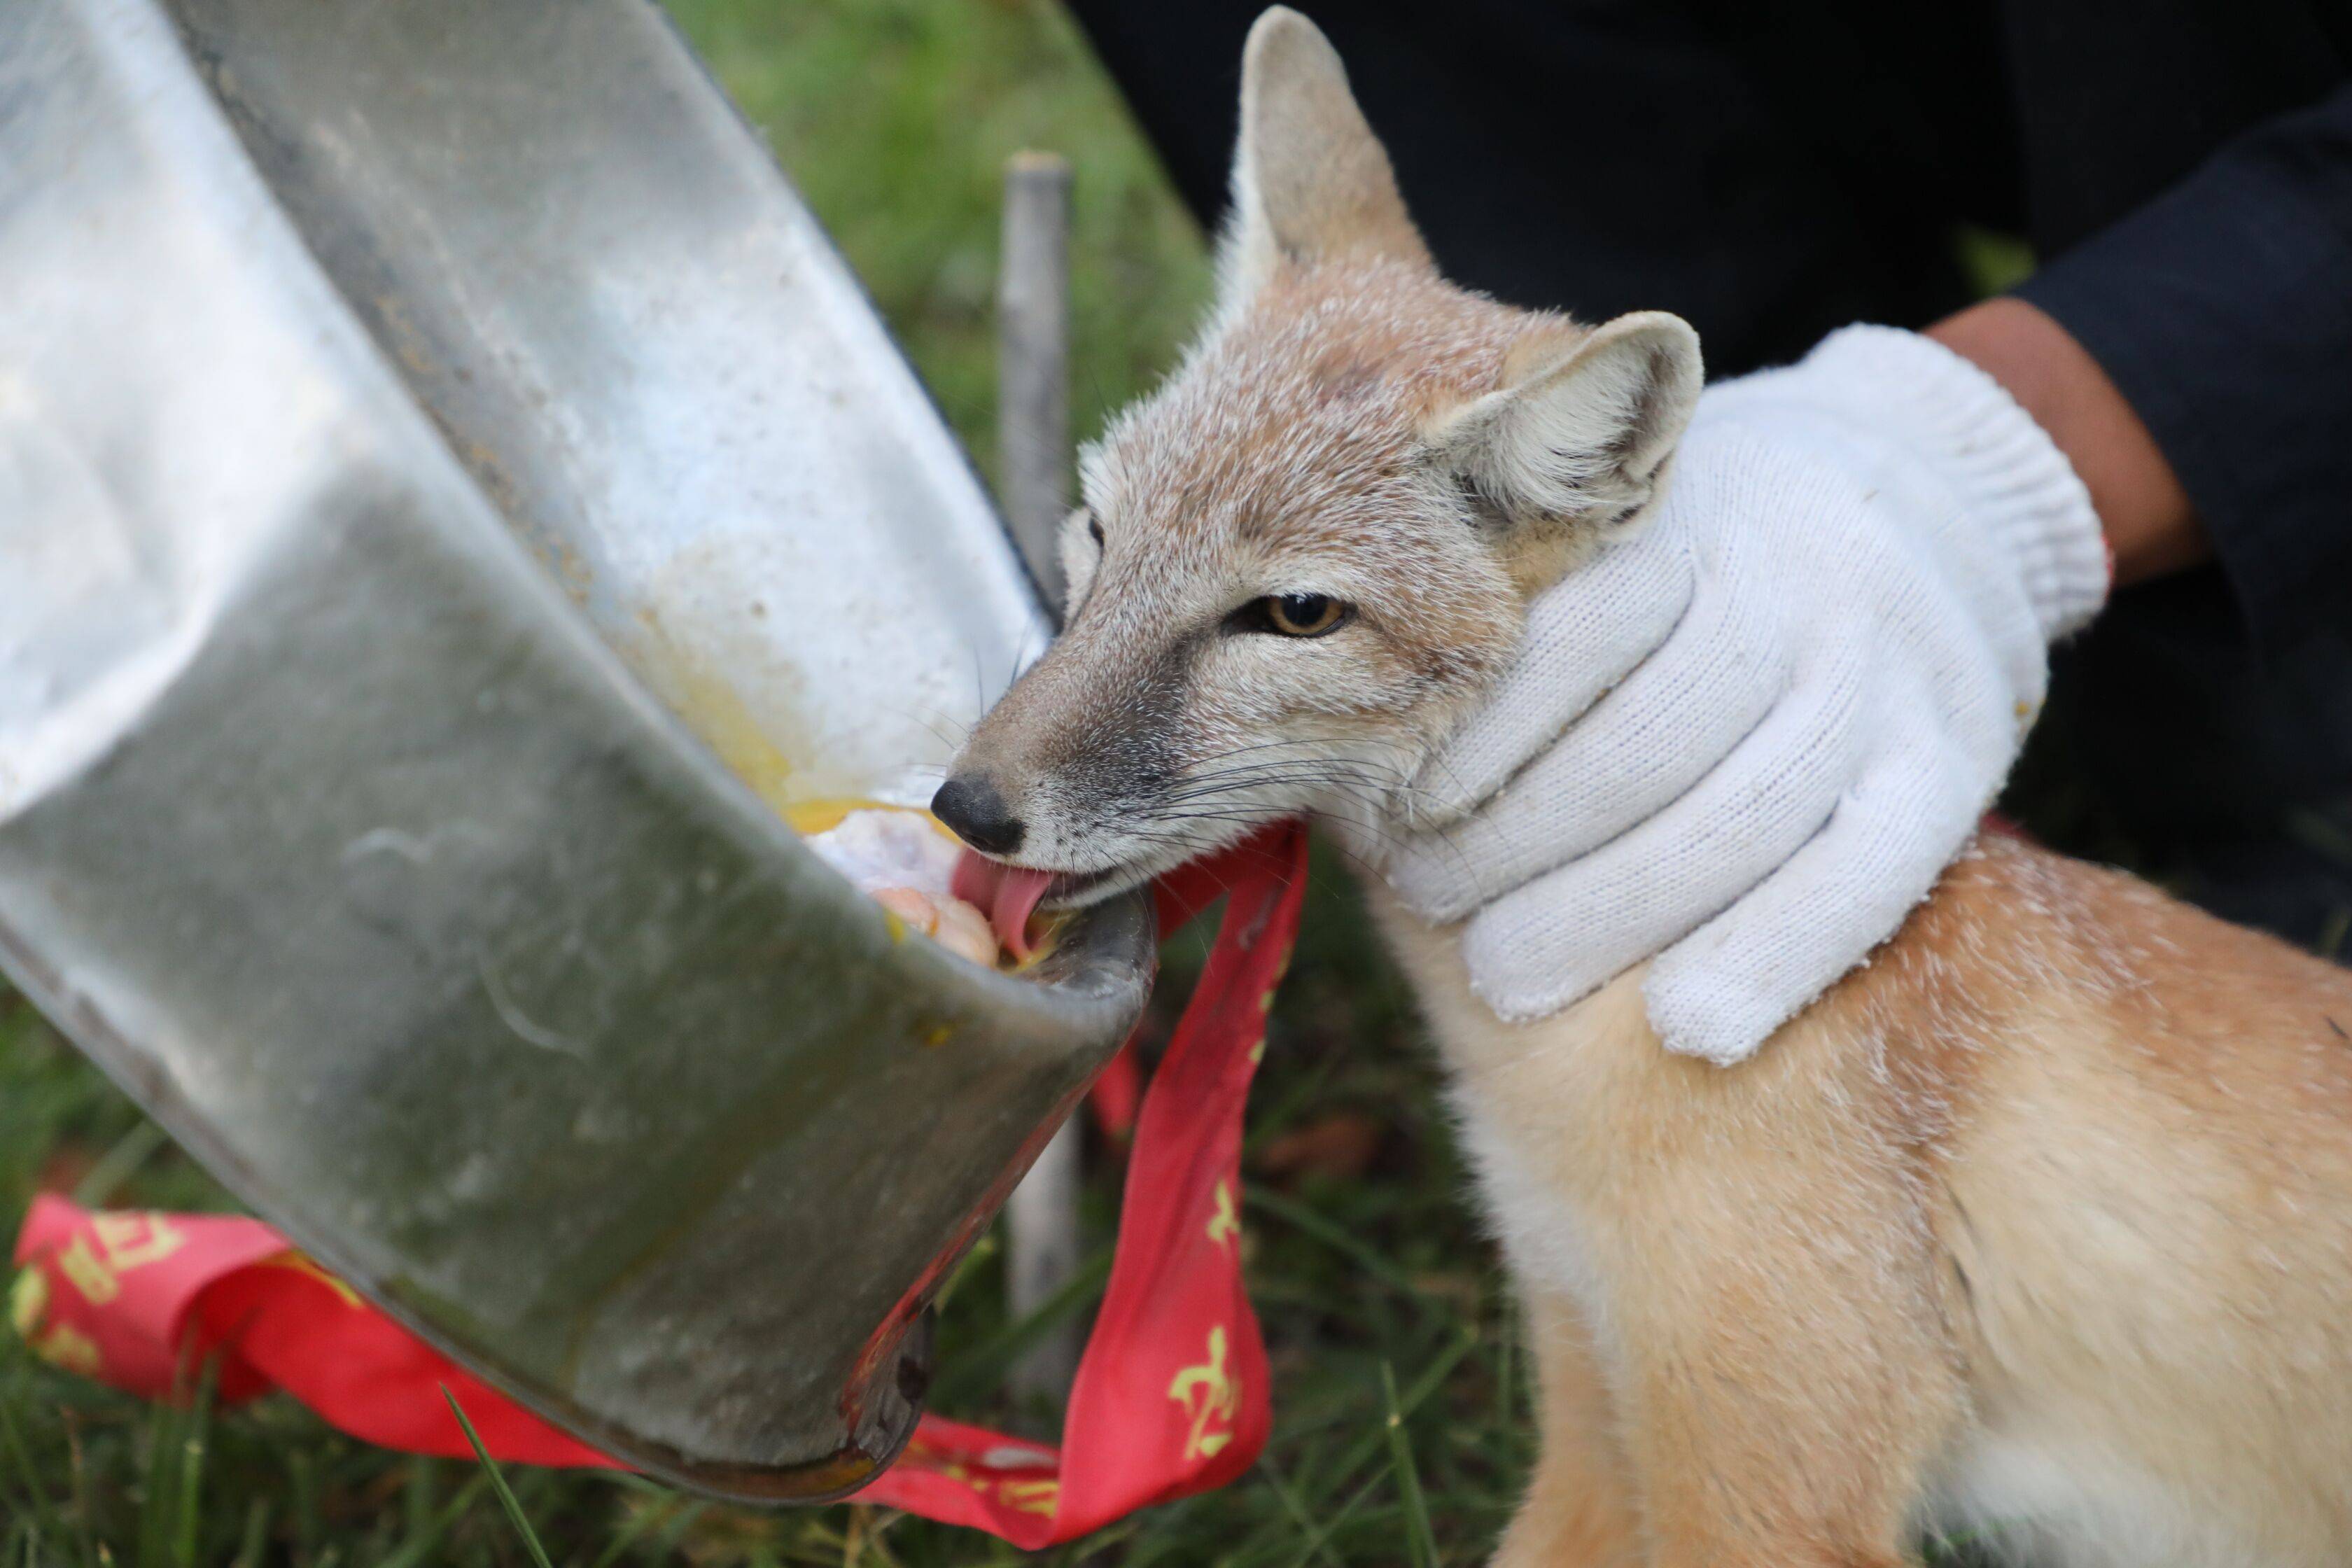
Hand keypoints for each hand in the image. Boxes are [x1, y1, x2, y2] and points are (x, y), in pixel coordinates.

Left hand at [1384, 326, 2109, 1063]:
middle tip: (1431, 902)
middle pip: (1655, 732)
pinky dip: (1776, 952)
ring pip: (1752, 806)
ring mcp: (1884, 673)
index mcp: (1693, 519)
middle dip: (1525, 838)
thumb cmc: (1695, 555)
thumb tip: (1354, 757)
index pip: (1581, 628)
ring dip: (1617, 908)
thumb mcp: (1608, 533)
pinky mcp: (1955, 755)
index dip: (1486, 731)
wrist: (1921, 494)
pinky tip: (1688, 1028)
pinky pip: (1869, 868)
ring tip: (1506, 975)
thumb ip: (1511, 619)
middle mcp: (1796, 585)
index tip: (1404, 804)